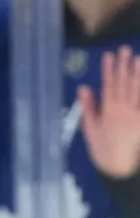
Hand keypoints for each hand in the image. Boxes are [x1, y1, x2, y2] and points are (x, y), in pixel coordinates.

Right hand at [80, 46, 139, 178]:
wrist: (119, 167)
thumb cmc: (102, 149)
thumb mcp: (90, 129)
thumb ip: (89, 107)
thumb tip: (84, 88)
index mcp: (109, 112)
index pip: (109, 85)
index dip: (109, 69)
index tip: (109, 55)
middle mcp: (124, 110)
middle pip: (125, 84)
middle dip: (125, 66)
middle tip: (126, 50)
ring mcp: (136, 114)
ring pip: (138, 90)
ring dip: (138, 74)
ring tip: (139, 59)